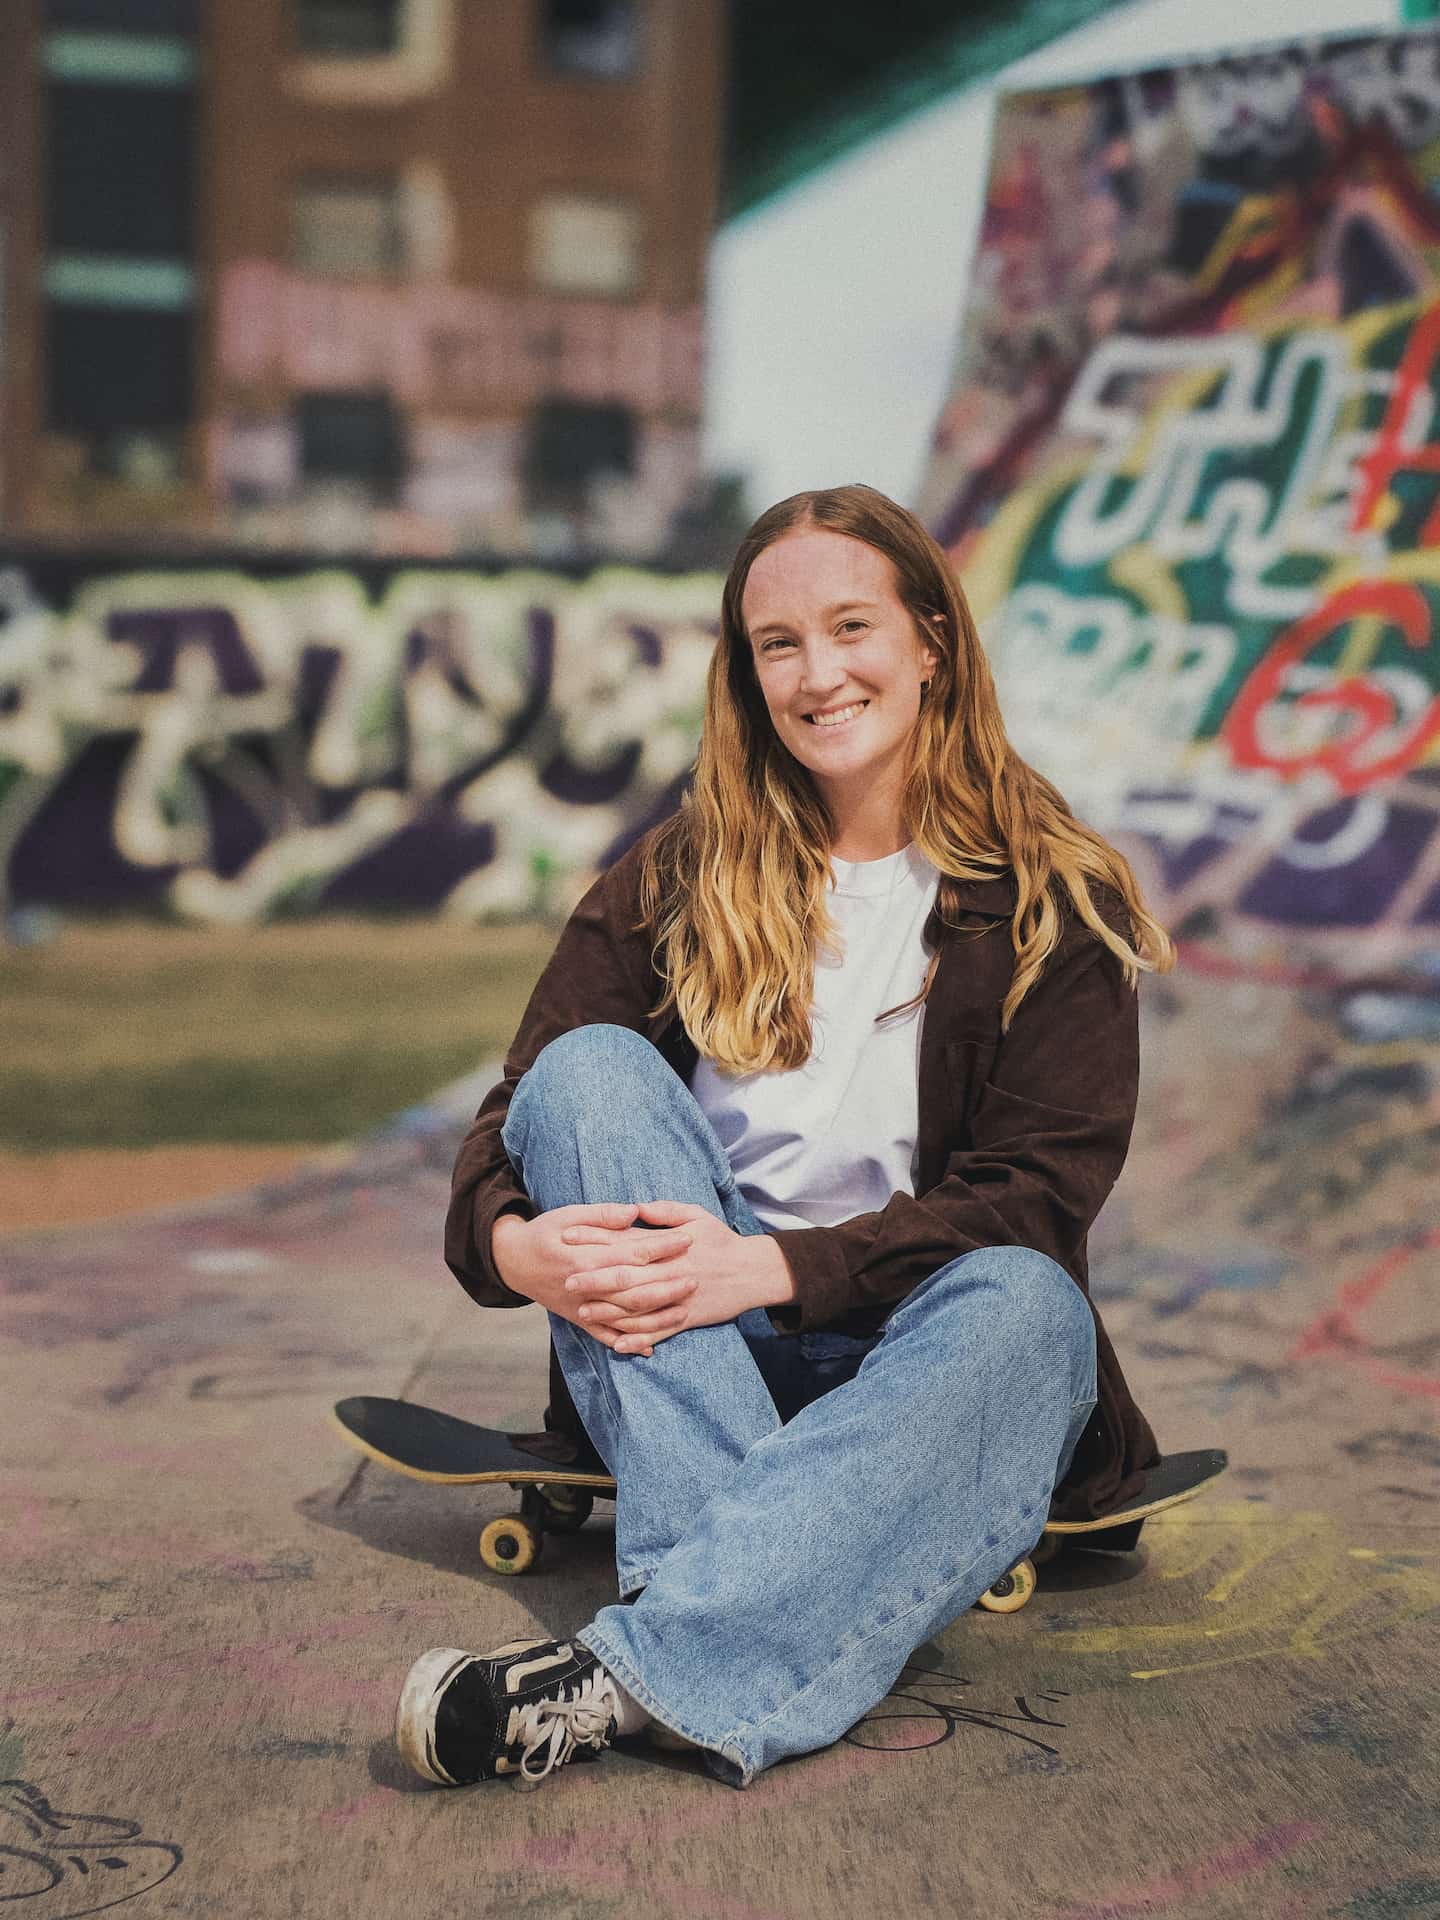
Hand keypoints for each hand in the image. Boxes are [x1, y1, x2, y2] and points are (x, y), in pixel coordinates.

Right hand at [492, 1203, 696, 1353]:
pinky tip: (651, 1348)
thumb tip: (635, 1212)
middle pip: (633, 1289)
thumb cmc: (544, 1232)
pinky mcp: (578, 1319)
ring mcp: (581, 1306)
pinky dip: (628, 1343)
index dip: (661, 1246)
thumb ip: (603, 1214)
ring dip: (654, 1318)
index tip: (687, 1239)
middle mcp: (584, 1285)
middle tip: (695, 1277)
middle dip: (666, 1284)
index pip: (630, 1252)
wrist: (513, 1262)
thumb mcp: (569, 1214)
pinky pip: (605, 1335)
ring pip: (623, 1317)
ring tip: (683, 1311)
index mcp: (584, 1255)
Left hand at [558, 1200, 793, 1353]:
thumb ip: (664, 1212)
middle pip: (628, 1277)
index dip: (597, 1240)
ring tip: (583, 1312)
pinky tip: (618, 1344)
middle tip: (568, 1280)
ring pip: (640, 1308)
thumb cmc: (722, 1241)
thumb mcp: (697, 1215)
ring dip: (610, 1312)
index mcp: (670, 1246)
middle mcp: (671, 1273)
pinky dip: (639, 1340)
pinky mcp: (688, 1318)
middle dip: (595, 1279)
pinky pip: (660, 1332)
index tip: (571, 1238)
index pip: (626, 1241)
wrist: (754, 1272)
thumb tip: (634, 1207)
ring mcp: (679, 1298)